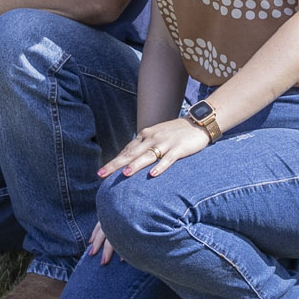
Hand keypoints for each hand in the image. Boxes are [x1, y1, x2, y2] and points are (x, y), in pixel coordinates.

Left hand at [98, 114, 213, 180]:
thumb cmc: (175, 132)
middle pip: (131, 153)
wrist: (198, 123)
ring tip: (124, 174)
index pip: (127, 150)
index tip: (101, 172)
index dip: (114, 161)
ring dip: (135, 165)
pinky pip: (168, 159)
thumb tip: (129, 159)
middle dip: (115, 164)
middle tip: (102, 174)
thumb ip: (144, 146)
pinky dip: (160, 167)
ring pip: (147, 156)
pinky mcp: (179, 149)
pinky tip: (153, 175)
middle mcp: (152, 138)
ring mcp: (165, 143)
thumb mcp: (156, 136)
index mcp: (145, 135)